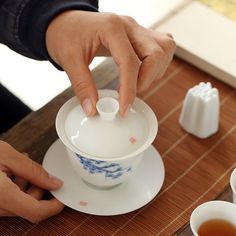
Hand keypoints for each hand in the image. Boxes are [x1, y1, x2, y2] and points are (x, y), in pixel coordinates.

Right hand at [0, 141, 63, 222]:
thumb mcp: (8, 156)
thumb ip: (34, 171)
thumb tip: (54, 183)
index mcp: (2, 196)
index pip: (35, 211)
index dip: (53, 206)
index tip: (62, 197)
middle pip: (30, 205)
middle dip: (39, 188)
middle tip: (35, 170)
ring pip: (20, 202)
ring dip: (27, 185)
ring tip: (19, 166)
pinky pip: (9, 200)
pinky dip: (16, 186)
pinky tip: (11, 171)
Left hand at [46, 11, 175, 116]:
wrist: (66, 21)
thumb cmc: (65, 34)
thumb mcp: (68, 59)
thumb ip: (82, 85)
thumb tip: (93, 109)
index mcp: (111, 27)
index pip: (130, 61)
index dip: (130, 89)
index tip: (124, 108)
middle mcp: (129, 25)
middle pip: (157, 53)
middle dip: (147, 79)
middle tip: (130, 94)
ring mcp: (136, 29)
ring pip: (164, 49)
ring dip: (154, 72)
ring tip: (135, 84)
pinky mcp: (138, 35)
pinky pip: (160, 49)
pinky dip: (155, 66)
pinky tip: (140, 74)